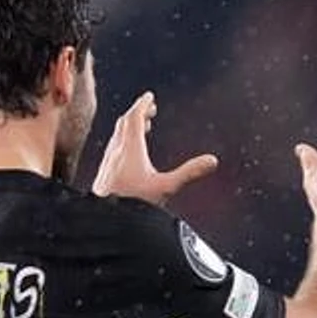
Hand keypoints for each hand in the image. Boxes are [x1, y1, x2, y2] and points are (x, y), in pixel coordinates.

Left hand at [91, 91, 219, 205]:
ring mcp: (107, 162)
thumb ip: (189, 173)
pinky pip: (113, 149)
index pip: (135, 118)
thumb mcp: (166, 187)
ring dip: (130, 127)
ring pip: (117, 136)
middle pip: (125, 124)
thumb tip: (213, 160)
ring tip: (145, 128)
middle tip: (150, 109)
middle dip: (138, 113)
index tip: (149, 96)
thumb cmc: (133, 204)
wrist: (105, 221)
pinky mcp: (103, 174)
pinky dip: (123, 141)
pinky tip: (130, 154)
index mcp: (130, 148)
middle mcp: (116, 151)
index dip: (142, 105)